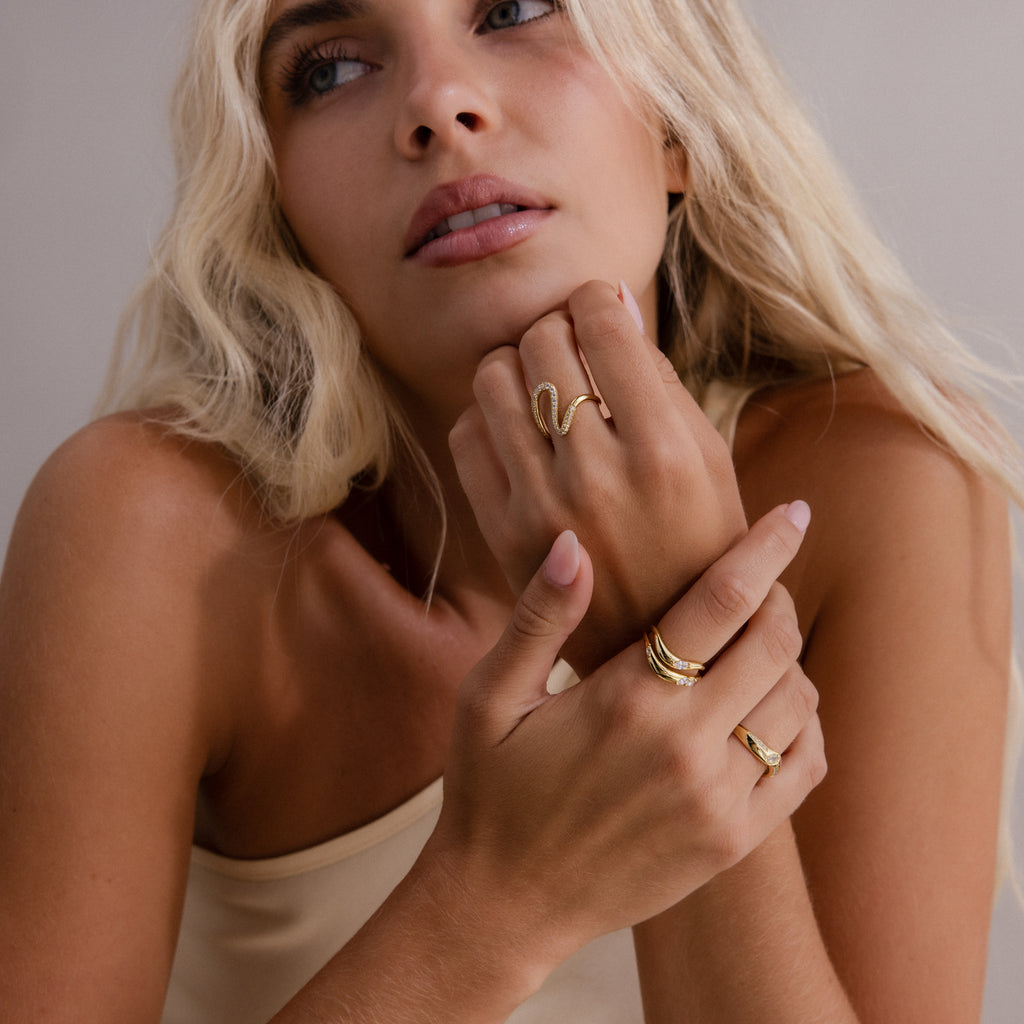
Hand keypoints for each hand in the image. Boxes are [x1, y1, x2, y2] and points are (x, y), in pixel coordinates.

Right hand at [426, 504, 822, 973]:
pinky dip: (801, 724)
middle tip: (759, 584)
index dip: (765, 548)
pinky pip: (804, 766)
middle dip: (778, 598)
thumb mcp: (489, 697)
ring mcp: (717, 800)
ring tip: (751, 646)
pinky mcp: (733, 841)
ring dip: (787, 659)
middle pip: (775, 643)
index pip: (723, 601)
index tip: (794, 512)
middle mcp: (684, 747)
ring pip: (797, 700)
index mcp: (627, 699)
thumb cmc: (490, 791)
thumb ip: (538, 618)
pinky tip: (766, 709)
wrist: (505, 903)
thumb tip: (572, 543)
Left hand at [450, 280, 746, 672]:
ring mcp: (540, 506)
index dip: (598, 300)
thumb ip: (660, 380)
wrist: (658, 649)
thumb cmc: (698, 543)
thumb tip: (611, 300)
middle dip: (559, 329)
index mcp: (664, 452)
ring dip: (517, 365)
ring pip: (492, 376)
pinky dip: (488, 416)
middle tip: (576, 351)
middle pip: (542, 341)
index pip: (605, 325)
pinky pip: (466, 433)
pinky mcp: (501, 530)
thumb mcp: (708, 461)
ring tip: (544, 387)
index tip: (602, 310)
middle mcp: (596, 476)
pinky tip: (520, 431)